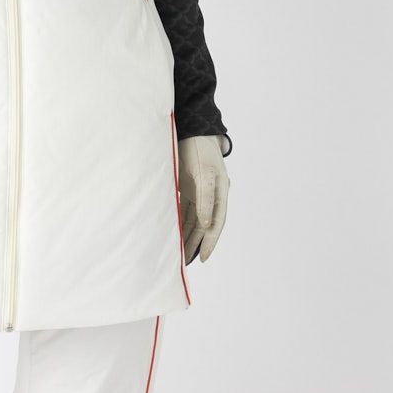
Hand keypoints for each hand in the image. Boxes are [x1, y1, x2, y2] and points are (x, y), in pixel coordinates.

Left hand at [177, 135, 229, 263]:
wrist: (189, 130)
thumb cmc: (200, 150)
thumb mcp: (204, 174)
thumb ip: (205, 200)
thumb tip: (206, 225)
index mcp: (220, 193)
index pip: (216, 223)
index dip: (210, 241)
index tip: (203, 258)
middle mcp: (211, 195)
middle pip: (204, 225)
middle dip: (195, 243)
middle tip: (185, 262)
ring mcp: (198, 191)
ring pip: (193, 219)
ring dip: (186, 235)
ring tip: (179, 254)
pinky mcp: (186, 187)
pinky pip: (183, 210)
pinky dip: (179, 222)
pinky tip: (172, 233)